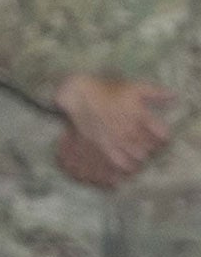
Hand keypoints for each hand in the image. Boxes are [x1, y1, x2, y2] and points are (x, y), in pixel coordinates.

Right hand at [54, 74, 172, 181]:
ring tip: (135, 155)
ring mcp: (116, 139)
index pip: (162, 134)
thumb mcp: (134, 88)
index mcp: (140, 116)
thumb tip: (175, 97)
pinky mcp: (103, 146)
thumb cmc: (109, 91)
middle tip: (145, 145)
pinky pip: (119, 163)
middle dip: (150, 148)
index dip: (163, 137)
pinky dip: (125, 168)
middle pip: (149, 148)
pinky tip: (125, 168)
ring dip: (139, 157)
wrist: (82, 95)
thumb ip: (156, 93)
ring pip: (137, 157)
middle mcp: (130, 129)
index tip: (159, 136)